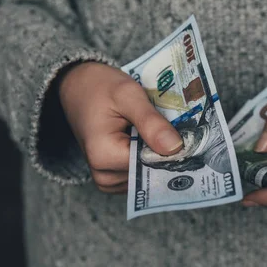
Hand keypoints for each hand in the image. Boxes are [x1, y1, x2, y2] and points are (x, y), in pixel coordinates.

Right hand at [58, 62, 182, 192]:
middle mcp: (104, 175)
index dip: (174, 148)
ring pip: (150, 173)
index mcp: (103, 156)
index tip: (188, 131)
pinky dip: (151, 155)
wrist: (77, 87)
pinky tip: (151, 137)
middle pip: (152, 170)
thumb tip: (176, 148)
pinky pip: (143, 172)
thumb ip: (150, 122)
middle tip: (176, 125)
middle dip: (168, 150)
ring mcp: (108, 180)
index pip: (153, 163)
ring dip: (160, 152)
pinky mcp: (114, 177)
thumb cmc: (100, 87)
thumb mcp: (128, 95)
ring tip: (158, 127)